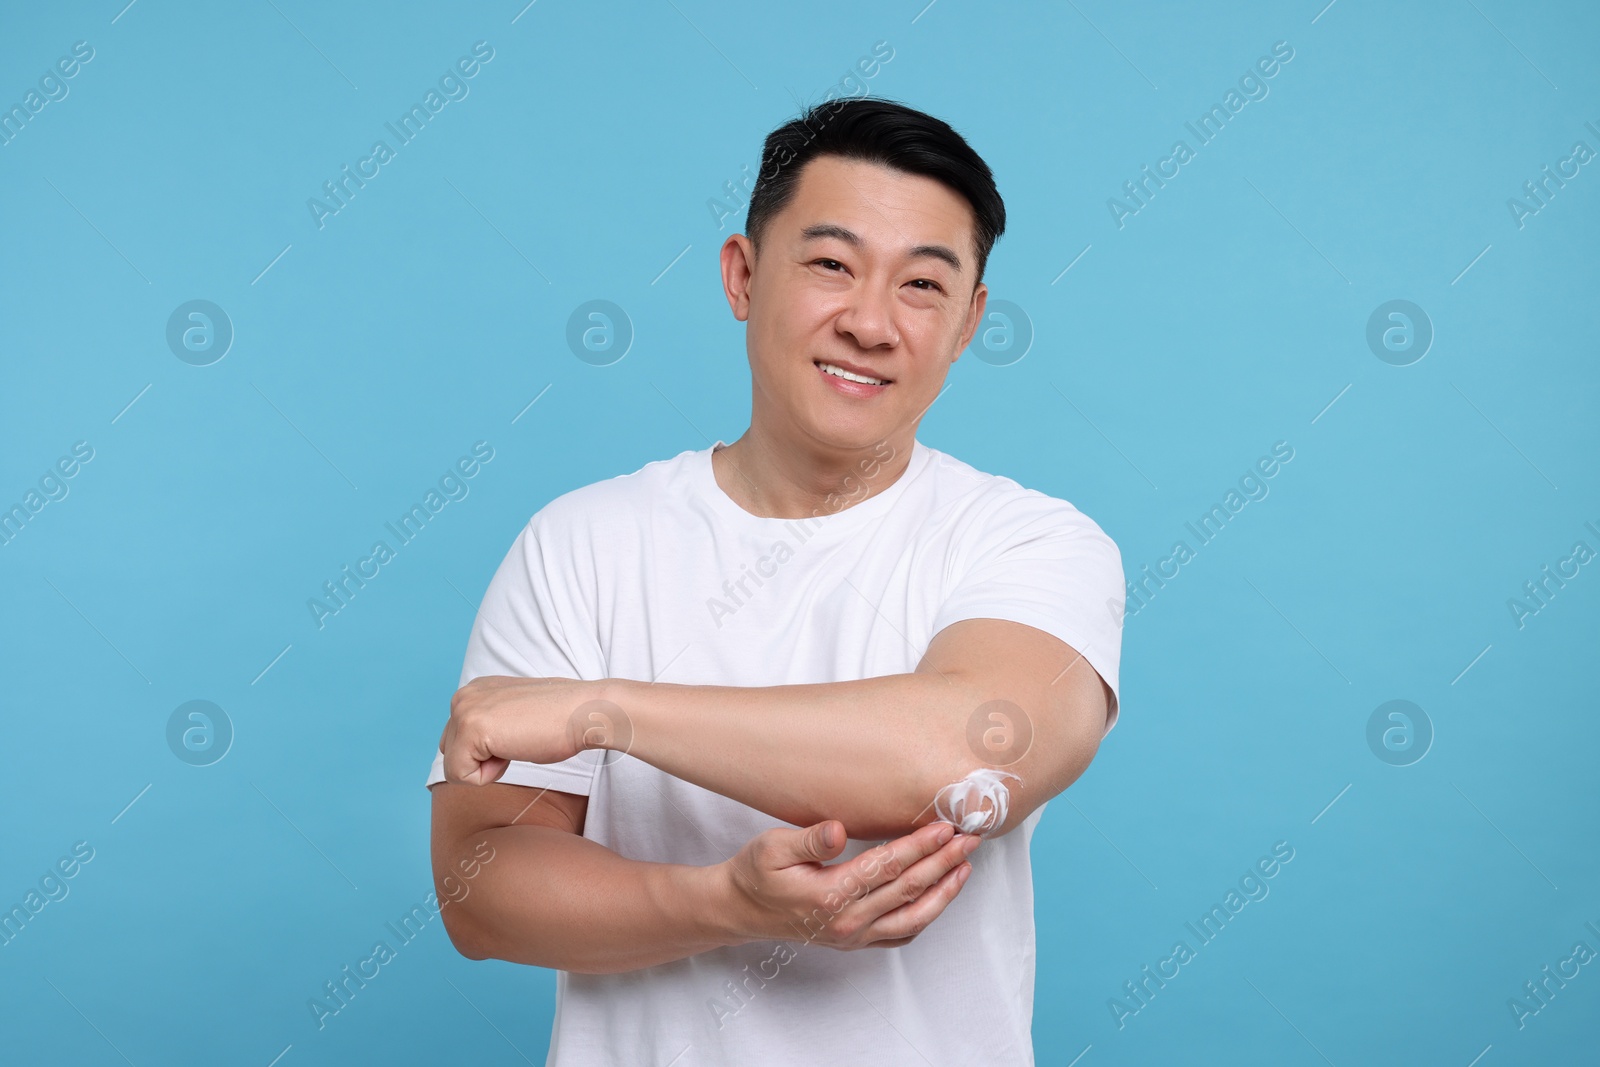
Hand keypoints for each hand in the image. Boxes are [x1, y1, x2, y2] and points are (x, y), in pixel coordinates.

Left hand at [439, 676, 614, 785]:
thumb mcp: (515, 717)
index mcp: (475, 692)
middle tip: (519, 742)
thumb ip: (492, 725)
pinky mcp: (471, 728)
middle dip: (482, 761)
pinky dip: (488, 776)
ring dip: (486, 769)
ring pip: (453, 766)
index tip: (520, 734)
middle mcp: (464, 696)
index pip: (458, 741)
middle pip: (450, 753)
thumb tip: (483, 748)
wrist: (584, 713)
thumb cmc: (560, 721)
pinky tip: (514, 751)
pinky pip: (460, 774)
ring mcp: (465, 709)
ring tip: (517, 744)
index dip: (489, 753)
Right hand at [716, 819, 980, 949]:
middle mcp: (847, 921)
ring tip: (965, 867)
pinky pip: (900, 934)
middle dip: (944, 862)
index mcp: (830, 895)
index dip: (920, 846)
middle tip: (970, 839)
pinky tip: (939, 896)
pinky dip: (925, 916)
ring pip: (912, 917)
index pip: (887, 866)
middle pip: (908, 890)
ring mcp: (853, 936)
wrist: (739, 911)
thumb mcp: (771, 847)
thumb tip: (838, 830)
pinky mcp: (854, 942)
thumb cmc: (755, 873)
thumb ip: (808, 840)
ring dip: (944, 892)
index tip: (945, 827)